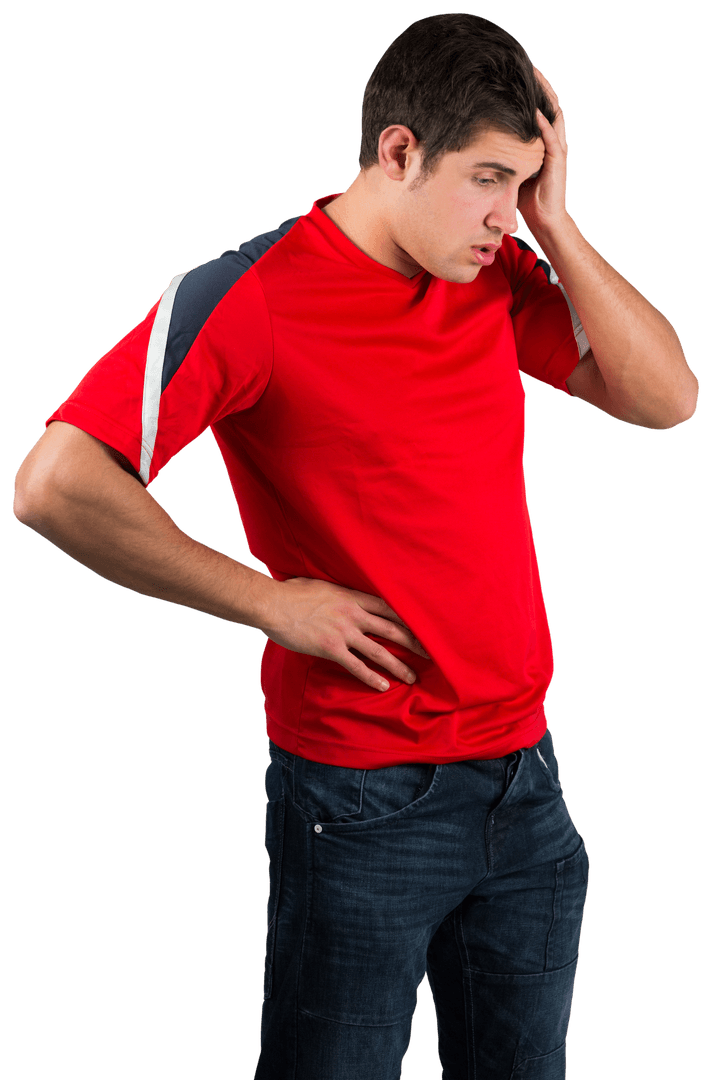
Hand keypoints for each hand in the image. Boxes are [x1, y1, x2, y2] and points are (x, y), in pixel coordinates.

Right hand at [263, 576, 430, 691]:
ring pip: (379, 650)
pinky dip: (372, 677)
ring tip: (413, 677)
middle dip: (414, 642)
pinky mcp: (331, 648)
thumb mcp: (320, 584)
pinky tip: (384, 686)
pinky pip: (356, 665)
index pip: (388, 607)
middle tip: (430, 653)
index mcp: (351, 596)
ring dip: (399, 665)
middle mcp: (353, 614)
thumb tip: (338, 593)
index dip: (407, 618)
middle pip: (392, 629)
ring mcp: (343, 632)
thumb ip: (336, 592)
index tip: (422, 626)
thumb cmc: (290, 592)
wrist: (272, 604)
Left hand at [517, 65, 569, 234]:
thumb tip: (476, 145)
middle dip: (538, 84)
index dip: (527, 91)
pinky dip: (544, 123)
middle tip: (524, 64)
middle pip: (547, 104)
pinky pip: (552, 137)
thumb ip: (501, 154)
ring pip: (553, 114)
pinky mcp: (558, 161)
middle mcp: (551, 141)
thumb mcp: (510, 170)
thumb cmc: (526, 199)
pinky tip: (535, 110)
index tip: (512, 74)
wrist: (544, 221)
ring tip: (534, 76)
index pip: (535, 109)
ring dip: (544, 96)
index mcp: (540, 142)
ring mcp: (556, 149)